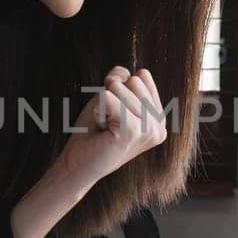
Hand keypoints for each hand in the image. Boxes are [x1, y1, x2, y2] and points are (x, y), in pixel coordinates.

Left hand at [58, 66, 168, 185]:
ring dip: (104, 105)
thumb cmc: (94, 133)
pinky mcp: (133, 131)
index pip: (143, 76)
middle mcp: (159, 126)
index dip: (121, 88)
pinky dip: (98, 110)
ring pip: (119, 87)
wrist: (78, 164)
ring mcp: (149, 129)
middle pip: (134, 80)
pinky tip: (102, 129)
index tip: (115, 112)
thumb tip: (122, 73)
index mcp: (159, 119)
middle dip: (113, 95)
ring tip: (106, 126)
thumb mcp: (110, 98)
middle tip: (109, 120)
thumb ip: (120, 80)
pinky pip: (108, 98)